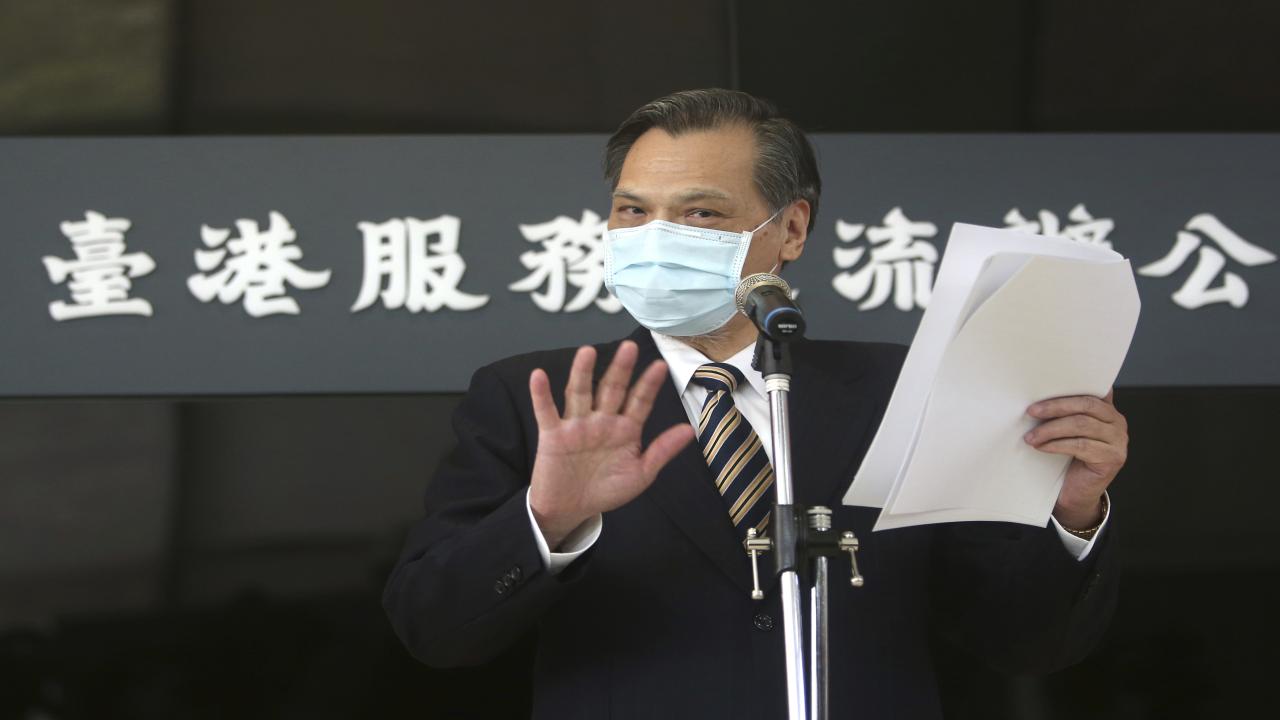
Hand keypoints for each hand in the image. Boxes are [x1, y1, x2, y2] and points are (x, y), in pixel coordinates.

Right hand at [528, 341, 694, 548]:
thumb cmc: (606, 489)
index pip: (640, 401)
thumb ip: (662, 451)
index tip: (661, 366)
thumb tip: (690, 430)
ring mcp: (576, 425)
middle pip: (612, 390)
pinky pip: (546, 412)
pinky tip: (539, 376)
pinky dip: (541, 395)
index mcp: (625, 428)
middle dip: (620, 370)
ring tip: (587, 351)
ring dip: (582, 373)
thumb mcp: (640, 473)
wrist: (571, 510)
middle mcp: (602, 420)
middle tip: (629, 347)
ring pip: (580, 393)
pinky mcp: (553, 435)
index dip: (649, 385)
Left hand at [1024, 390, 1127, 529]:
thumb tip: (1038, 397)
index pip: (1090, 391)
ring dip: (1051, 429)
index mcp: (1107, 410)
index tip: (1045, 387)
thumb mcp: (1067, 431)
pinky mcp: (1113, 458)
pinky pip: (1081, 445)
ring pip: (1081, 425)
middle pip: (1085, 405)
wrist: (1076, 492)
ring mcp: (1118, 441)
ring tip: (1031, 436)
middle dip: (1055, 407)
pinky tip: (1041, 446)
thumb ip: (1065, 413)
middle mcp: (1117, 422)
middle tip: (1031, 411)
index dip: (1070, 388)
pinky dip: (1057, 444)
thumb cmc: (1068, 459)